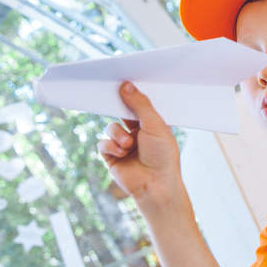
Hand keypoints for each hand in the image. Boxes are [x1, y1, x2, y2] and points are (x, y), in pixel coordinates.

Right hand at [98, 82, 181, 209]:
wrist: (155, 184)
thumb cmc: (162, 155)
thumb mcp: (154, 124)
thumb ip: (140, 105)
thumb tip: (126, 86)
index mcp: (151, 124)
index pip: (138, 105)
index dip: (130, 95)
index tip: (121, 82)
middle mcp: (138, 133)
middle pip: (121, 114)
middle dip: (117, 109)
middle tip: (111, 96)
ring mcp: (124, 144)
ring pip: (111, 128)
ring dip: (117, 134)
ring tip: (128, 145)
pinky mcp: (112, 156)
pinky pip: (103, 143)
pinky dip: (111, 146)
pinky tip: (121, 153)